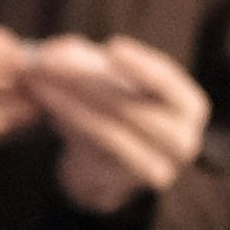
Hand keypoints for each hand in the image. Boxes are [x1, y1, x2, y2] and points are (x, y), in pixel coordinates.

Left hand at [26, 36, 208, 213]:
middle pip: (135, 109)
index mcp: (190, 107)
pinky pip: (95, 151)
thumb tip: (50, 55)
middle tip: (52, 63)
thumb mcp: (104, 76)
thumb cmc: (114, 104)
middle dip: (91, 83)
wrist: (105, 160)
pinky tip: (46, 103)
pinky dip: (70, 123)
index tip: (112, 46)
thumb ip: (81, 58)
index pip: (168, 81)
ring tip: (40, 83)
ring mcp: (157, 168)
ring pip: (112, 132)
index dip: (140, 64)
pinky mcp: (125, 182)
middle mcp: (183, 141)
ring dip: (71, 104)